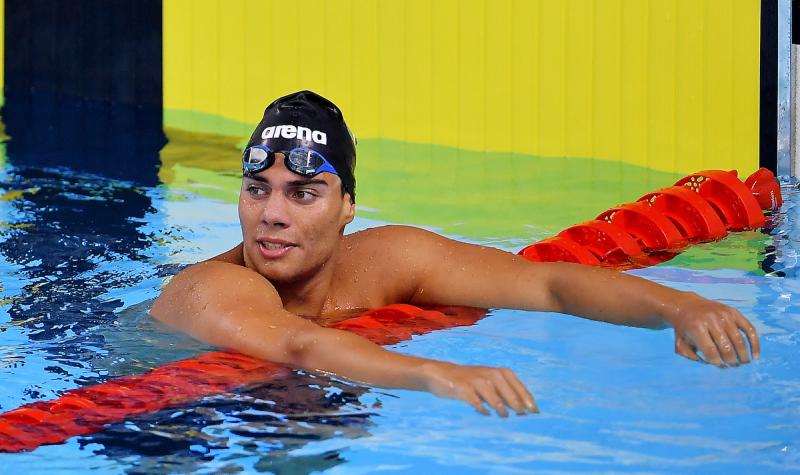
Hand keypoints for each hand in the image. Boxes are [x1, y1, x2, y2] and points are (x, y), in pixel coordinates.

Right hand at [420, 361, 537, 415]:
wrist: (441, 374)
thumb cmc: (471, 383)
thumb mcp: (488, 384)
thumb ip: (504, 394)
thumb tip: (524, 409)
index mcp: (496, 372)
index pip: (515, 382)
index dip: (525, 395)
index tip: (534, 410)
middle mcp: (486, 373)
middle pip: (504, 384)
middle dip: (514, 399)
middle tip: (522, 413)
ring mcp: (473, 379)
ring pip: (488, 388)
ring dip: (498, 402)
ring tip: (504, 415)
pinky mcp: (460, 386)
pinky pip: (471, 396)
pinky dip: (479, 405)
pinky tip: (484, 413)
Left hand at [667, 293, 759, 366]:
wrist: (686, 305)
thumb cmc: (684, 329)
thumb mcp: (680, 344)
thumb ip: (691, 357)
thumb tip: (711, 364)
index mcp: (696, 327)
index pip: (711, 352)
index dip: (717, 363)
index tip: (719, 365)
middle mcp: (711, 320)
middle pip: (726, 347)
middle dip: (730, 361)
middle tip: (732, 366)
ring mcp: (724, 315)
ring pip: (739, 340)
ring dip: (743, 355)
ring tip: (742, 363)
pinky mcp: (734, 312)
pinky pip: (749, 329)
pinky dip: (755, 344)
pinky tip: (755, 356)